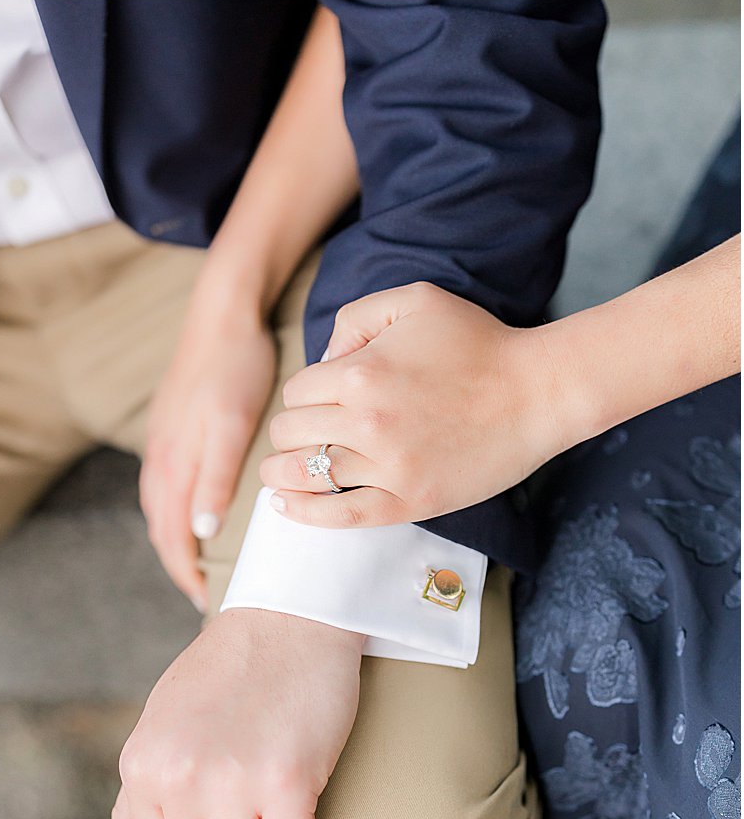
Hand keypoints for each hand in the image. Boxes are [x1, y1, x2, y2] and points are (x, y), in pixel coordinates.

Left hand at [112, 608, 362, 818]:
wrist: (285, 621)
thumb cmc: (224, 677)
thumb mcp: (161, 731)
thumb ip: (138, 804)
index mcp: (142, 766)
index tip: (217, 785)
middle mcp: (178, 779)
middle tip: (246, 785)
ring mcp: (231, 783)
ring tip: (269, 795)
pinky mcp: (287, 784)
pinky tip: (298, 792)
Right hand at [141, 297, 273, 612]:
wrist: (221, 317)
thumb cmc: (236, 369)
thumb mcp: (232, 424)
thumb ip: (215, 479)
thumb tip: (202, 532)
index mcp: (176, 464)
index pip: (173, 536)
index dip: (188, 572)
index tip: (207, 601)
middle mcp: (161, 459)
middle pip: (161, 528)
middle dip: (178, 564)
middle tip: (203, 594)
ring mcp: (160, 443)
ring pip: (158, 507)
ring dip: (172, 540)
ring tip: (193, 561)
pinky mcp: (167, 430)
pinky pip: (162, 485)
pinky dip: (171, 510)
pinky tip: (187, 509)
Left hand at [260, 282, 563, 528]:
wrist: (540, 391)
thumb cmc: (478, 342)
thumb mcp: (414, 301)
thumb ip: (356, 319)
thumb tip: (323, 361)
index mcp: (360, 374)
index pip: (296, 393)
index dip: (302, 396)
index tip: (319, 400)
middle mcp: (367, 422)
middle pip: (291, 434)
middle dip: (289, 432)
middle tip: (300, 435)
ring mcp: (388, 467)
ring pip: (305, 476)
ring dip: (281, 474)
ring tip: (278, 474)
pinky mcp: (409, 501)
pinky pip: (340, 516)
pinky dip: (304, 514)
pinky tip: (283, 506)